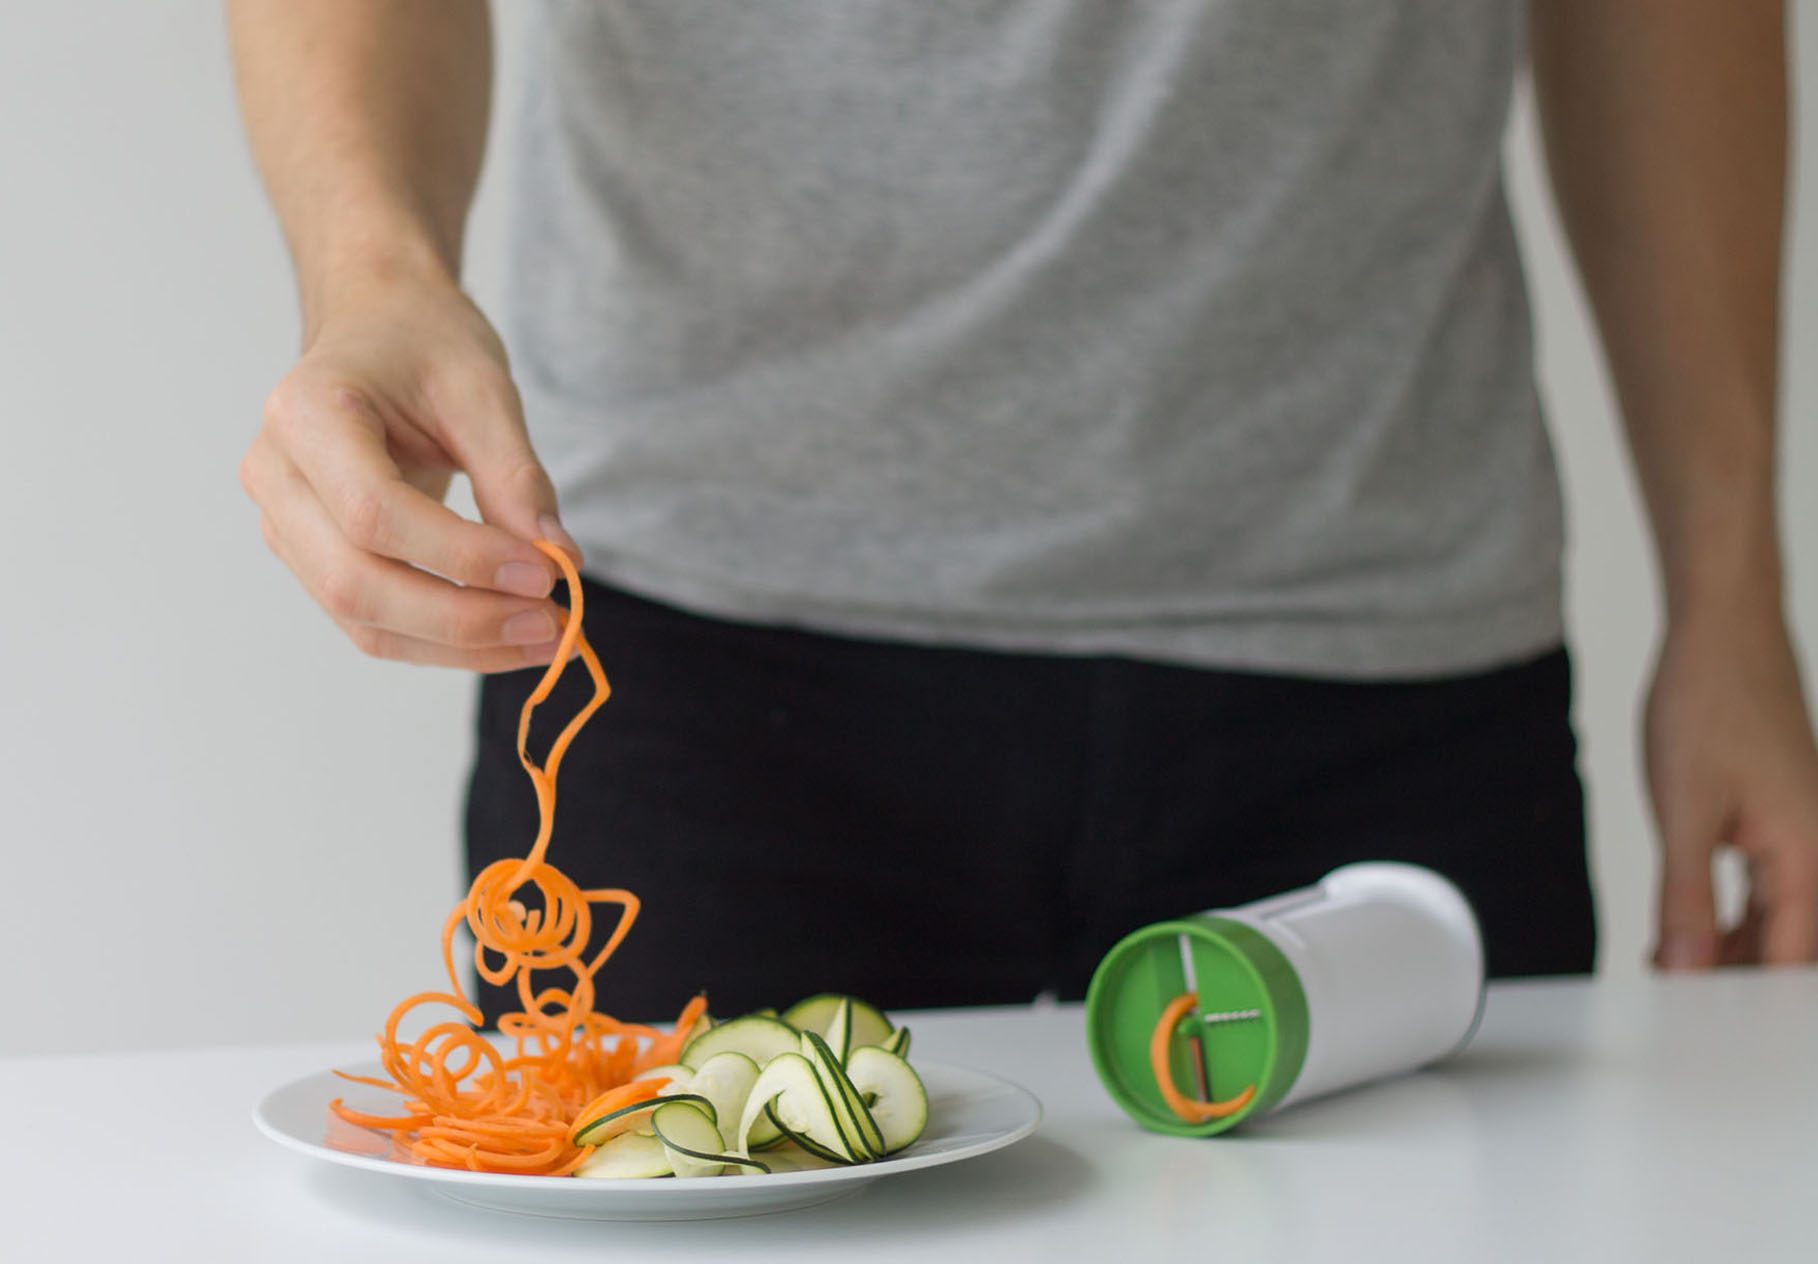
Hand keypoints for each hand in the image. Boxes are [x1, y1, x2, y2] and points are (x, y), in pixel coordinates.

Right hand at [241, 266, 581, 670]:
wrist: (377, 325)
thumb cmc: (423, 343)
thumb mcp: (482, 388)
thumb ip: (515, 475)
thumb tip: (559, 559)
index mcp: (305, 413)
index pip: (374, 513)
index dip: (463, 557)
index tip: (546, 573)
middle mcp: (276, 474)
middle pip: (356, 581)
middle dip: (462, 618)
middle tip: (554, 625)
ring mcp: (284, 523)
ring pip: (362, 617)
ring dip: (459, 644)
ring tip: (545, 639)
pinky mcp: (310, 556)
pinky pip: (371, 620)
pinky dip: (442, 642)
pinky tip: (507, 637)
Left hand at [1645, 609, 1817, 967]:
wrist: (1723, 632)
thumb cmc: (1709, 704)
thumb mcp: (1684, 811)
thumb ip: (1686, 895)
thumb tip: (1683, 967)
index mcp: (1807, 858)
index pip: (1787, 962)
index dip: (1741, 1001)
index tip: (1692, 1022)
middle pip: (1788, 949)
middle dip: (1736, 981)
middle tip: (1671, 998)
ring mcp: (1804, 837)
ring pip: (1779, 922)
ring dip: (1731, 950)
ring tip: (1670, 966)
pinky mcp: (1784, 822)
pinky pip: (1769, 891)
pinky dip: (1731, 916)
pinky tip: (1687, 926)